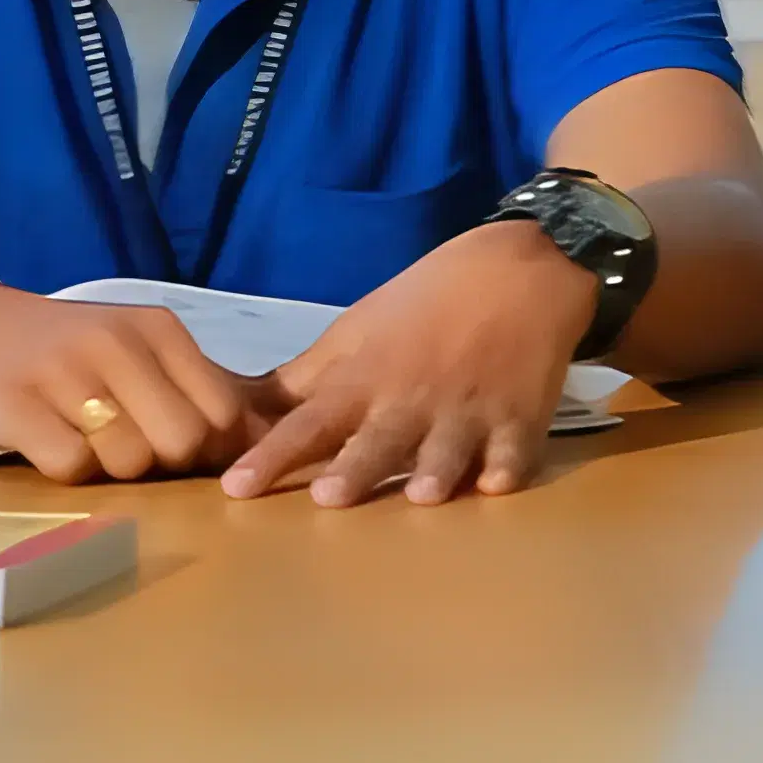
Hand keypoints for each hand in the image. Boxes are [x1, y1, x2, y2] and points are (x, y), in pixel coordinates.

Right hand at [0, 283, 282, 484]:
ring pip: (130, 459)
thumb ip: (192, 389)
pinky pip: (72, 467)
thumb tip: (263, 439)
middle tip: (129, 450)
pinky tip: (49, 443)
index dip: (211, 448)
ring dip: (112, 469)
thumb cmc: (67, 353)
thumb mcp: (137, 352)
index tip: (180, 453)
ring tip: (85, 440)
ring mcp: (66, 371)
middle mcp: (118, 343)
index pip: (223, 410)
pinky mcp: (17, 405)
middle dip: (165, 464)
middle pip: (183, 440)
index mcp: (159, 329)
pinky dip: (67, 471)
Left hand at [221, 222, 597, 507]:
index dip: (272, 457)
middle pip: (377, 443)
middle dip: (356, 468)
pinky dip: (503, 469)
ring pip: (447, 452)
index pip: (309, 423)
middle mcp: (414, 400)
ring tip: (423, 495)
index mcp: (368, 378)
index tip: (236, 489)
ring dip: (435, 472)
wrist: (526, 266)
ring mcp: (471, 412)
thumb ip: (310, 374)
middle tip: (329, 496)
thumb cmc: (432, 297)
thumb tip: (248, 409)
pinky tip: (495, 484)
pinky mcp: (522, 420)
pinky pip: (512, 452)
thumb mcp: (362, 324)